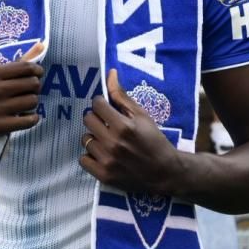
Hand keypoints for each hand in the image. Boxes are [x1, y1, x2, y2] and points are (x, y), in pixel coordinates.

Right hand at [0, 42, 44, 142]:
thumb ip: (13, 65)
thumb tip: (40, 46)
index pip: (25, 67)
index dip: (36, 70)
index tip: (37, 74)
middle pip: (32, 84)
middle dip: (35, 87)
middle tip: (29, 90)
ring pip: (32, 101)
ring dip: (32, 103)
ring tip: (24, 104)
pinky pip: (29, 120)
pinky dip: (32, 118)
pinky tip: (26, 117)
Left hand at [79, 68, 180, 194]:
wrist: (164, 172)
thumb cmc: (154, 140)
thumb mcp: (142, 115)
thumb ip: (122, 95)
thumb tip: (110, 73)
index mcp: (124, 126)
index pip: (97, 105)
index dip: (101, 104)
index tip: (107, 109)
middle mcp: (113, 144)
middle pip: (88, 120)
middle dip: (96, 119)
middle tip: (107, 124)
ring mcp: (107, 161)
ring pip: (85, 139)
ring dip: (94, 138)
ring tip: (107, 141)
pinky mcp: (104, 176)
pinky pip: (83, 159)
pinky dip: (90, 156)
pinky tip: (102, 154)